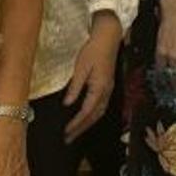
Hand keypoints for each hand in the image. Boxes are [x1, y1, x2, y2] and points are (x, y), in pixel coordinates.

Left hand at [63, 12, 122, 141]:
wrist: (109, 36)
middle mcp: (107, 90)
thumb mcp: (81, 68)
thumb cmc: (93, 49)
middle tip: (69, 139)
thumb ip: (75, 87)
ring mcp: (109, 87)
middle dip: (82, 128)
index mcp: (100, 87)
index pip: (87, 111)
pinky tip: (85, 116)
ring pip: (99, 111)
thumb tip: (67, 104)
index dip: (76, 123)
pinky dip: (92, 114)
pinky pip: (101, 105)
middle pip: (95, 115)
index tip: (66, 132)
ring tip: (76, 131)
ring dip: (88, 123)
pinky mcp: (108, 84)